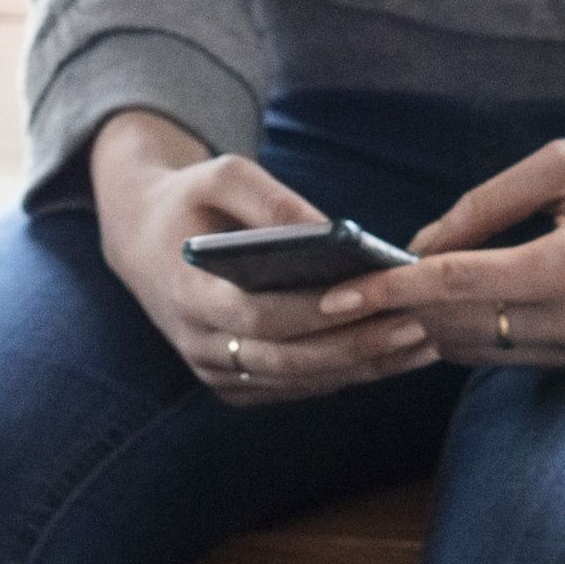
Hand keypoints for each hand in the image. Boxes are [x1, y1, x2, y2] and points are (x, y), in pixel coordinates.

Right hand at [90, 111, 433, 403]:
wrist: (144, 239)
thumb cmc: (192, 200)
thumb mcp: (222, 175)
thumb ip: (270, 198)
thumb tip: (331, 231)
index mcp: (187, 294)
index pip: (257, 315)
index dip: (313, 312)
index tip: (368, 296)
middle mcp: (198, 344)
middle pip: (286, 359)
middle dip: (355, 347)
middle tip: (416, 326)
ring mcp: (214, 372)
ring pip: (297, 381)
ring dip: (361, 367)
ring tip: (420, 342)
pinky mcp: (234, 383)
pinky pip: (294, 387)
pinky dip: (343, 374)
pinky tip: (391, 355)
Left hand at [325, 137, 564, 371]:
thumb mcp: (562, 167)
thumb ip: (485, 205)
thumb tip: (420, 243)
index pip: (452, 286)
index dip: (386, 289)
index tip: (337, 293)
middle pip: (455, 327)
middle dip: (397, 312)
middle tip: (347, 294)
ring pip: (477, 350)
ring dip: (428, 328)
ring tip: (385, 303)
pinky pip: (511, 356)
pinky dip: (470, 336)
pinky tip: (442, 314)